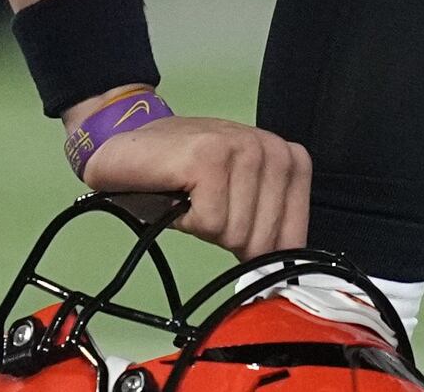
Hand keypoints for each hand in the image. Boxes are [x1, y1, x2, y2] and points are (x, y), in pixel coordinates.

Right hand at [64, 97, 309, 258]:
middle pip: (264, 241)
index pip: (295, 235)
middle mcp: (272, 148)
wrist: (128, 151)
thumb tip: (285, 276)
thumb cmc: (182, 179)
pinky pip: (210, 223)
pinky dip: (186, 220)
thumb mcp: (239, 203)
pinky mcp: (210, 157)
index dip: (263, 252)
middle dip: (227, 237)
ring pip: (237, 234)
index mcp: (288, 159)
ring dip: (205, 227)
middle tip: (205, 209)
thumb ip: (269, 228)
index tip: (235, 237)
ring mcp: (242, 147)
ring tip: (191, 199)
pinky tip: (177, 196)